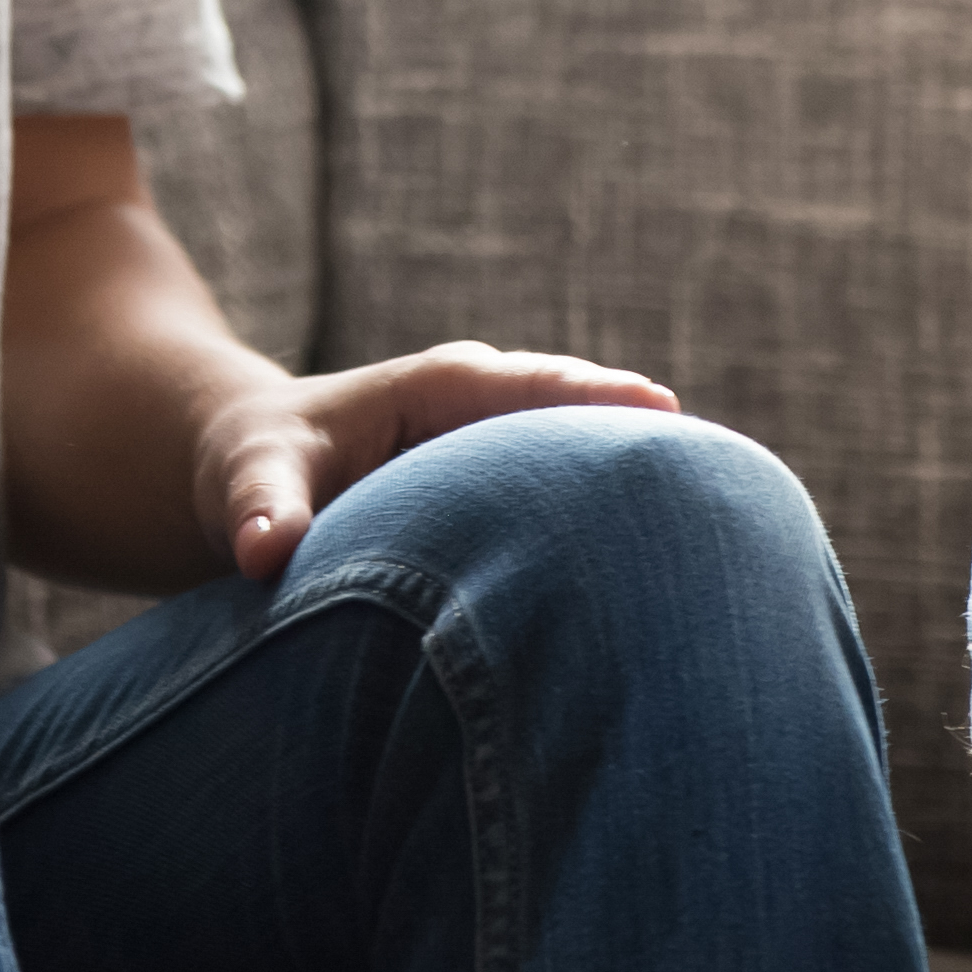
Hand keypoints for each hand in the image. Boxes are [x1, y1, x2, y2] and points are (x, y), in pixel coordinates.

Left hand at [194, 342, 680, 584]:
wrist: (250, 474)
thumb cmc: (251, 464)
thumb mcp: (246, 476)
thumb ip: (260, 505)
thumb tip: (264, 547)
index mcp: (444, 385)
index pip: (536, 387)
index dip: (597, 400)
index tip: (665, 416)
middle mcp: (490, 410)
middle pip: (585, 421)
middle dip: (644, 448)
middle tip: (725, 486)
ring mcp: (506, 452)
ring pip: (586, 463)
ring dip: (637, 492)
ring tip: (722, 538)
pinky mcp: (512, 496)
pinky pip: (571, 503)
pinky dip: (608, 529)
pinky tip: (663, 586)